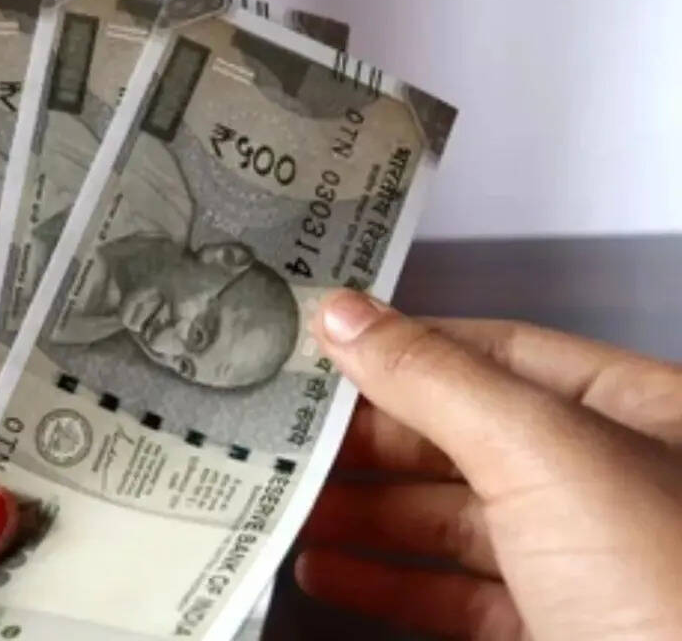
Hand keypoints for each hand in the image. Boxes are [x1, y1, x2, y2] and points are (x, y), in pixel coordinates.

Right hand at [296, 290, 681, 639]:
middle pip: (463, 436)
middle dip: (368, 438)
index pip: (497, 351)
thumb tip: (348, 317)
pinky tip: (331, 572)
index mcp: (638, 413)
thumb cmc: (675, 600)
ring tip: (287, 502)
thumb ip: (438, 379)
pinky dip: (385, 583)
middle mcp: (614, 483)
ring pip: (451, 519)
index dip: (404, 347)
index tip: (321, 348)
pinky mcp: (554, 634)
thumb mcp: (546, 457)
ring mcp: (584, 566)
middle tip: (282, 434)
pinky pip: (451, 596)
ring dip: (362, 512)